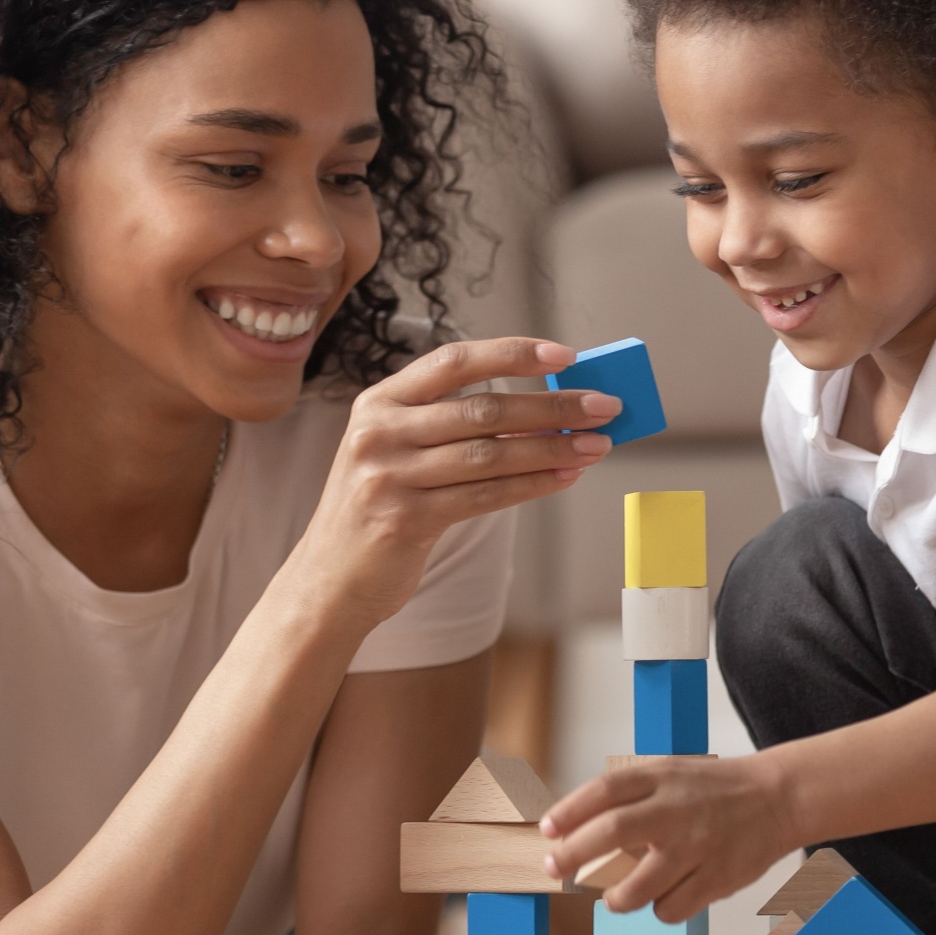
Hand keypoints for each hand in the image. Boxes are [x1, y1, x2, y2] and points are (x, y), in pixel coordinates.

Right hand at [292, 338, 619, 622]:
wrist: (330, 580)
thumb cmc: (381, 508)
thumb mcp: (399, 452)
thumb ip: (453, 426)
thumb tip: (546, 408)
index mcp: (379, 402)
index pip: (455, 362)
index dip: (513, 353)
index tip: (567, 355)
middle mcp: (379, 432)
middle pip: (483, 409)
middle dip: (553, 406)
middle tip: (605, 407)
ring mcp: (388, 477)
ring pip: (490, 455)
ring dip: (553, 448)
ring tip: (596, 445)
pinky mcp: (404, 520)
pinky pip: (484, 497)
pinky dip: (532, 485)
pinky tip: (565, 477)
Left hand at [539, 754, 801, 921]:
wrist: (777, 798)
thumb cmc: (712, 790)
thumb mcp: (671, 774)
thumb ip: (631, 795)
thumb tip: (574, 830)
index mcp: (662, 777)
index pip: (604, 791)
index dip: (569, 811)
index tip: (547, 830)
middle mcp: (677, 810)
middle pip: (611, 833)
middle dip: (573, 855)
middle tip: (554, 869)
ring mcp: (698, 846)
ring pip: (638, 887)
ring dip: (615, 899)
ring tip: (612, 898)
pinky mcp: (717, 878)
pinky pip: (671, 909)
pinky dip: (659, 909)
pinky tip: (664, 898)